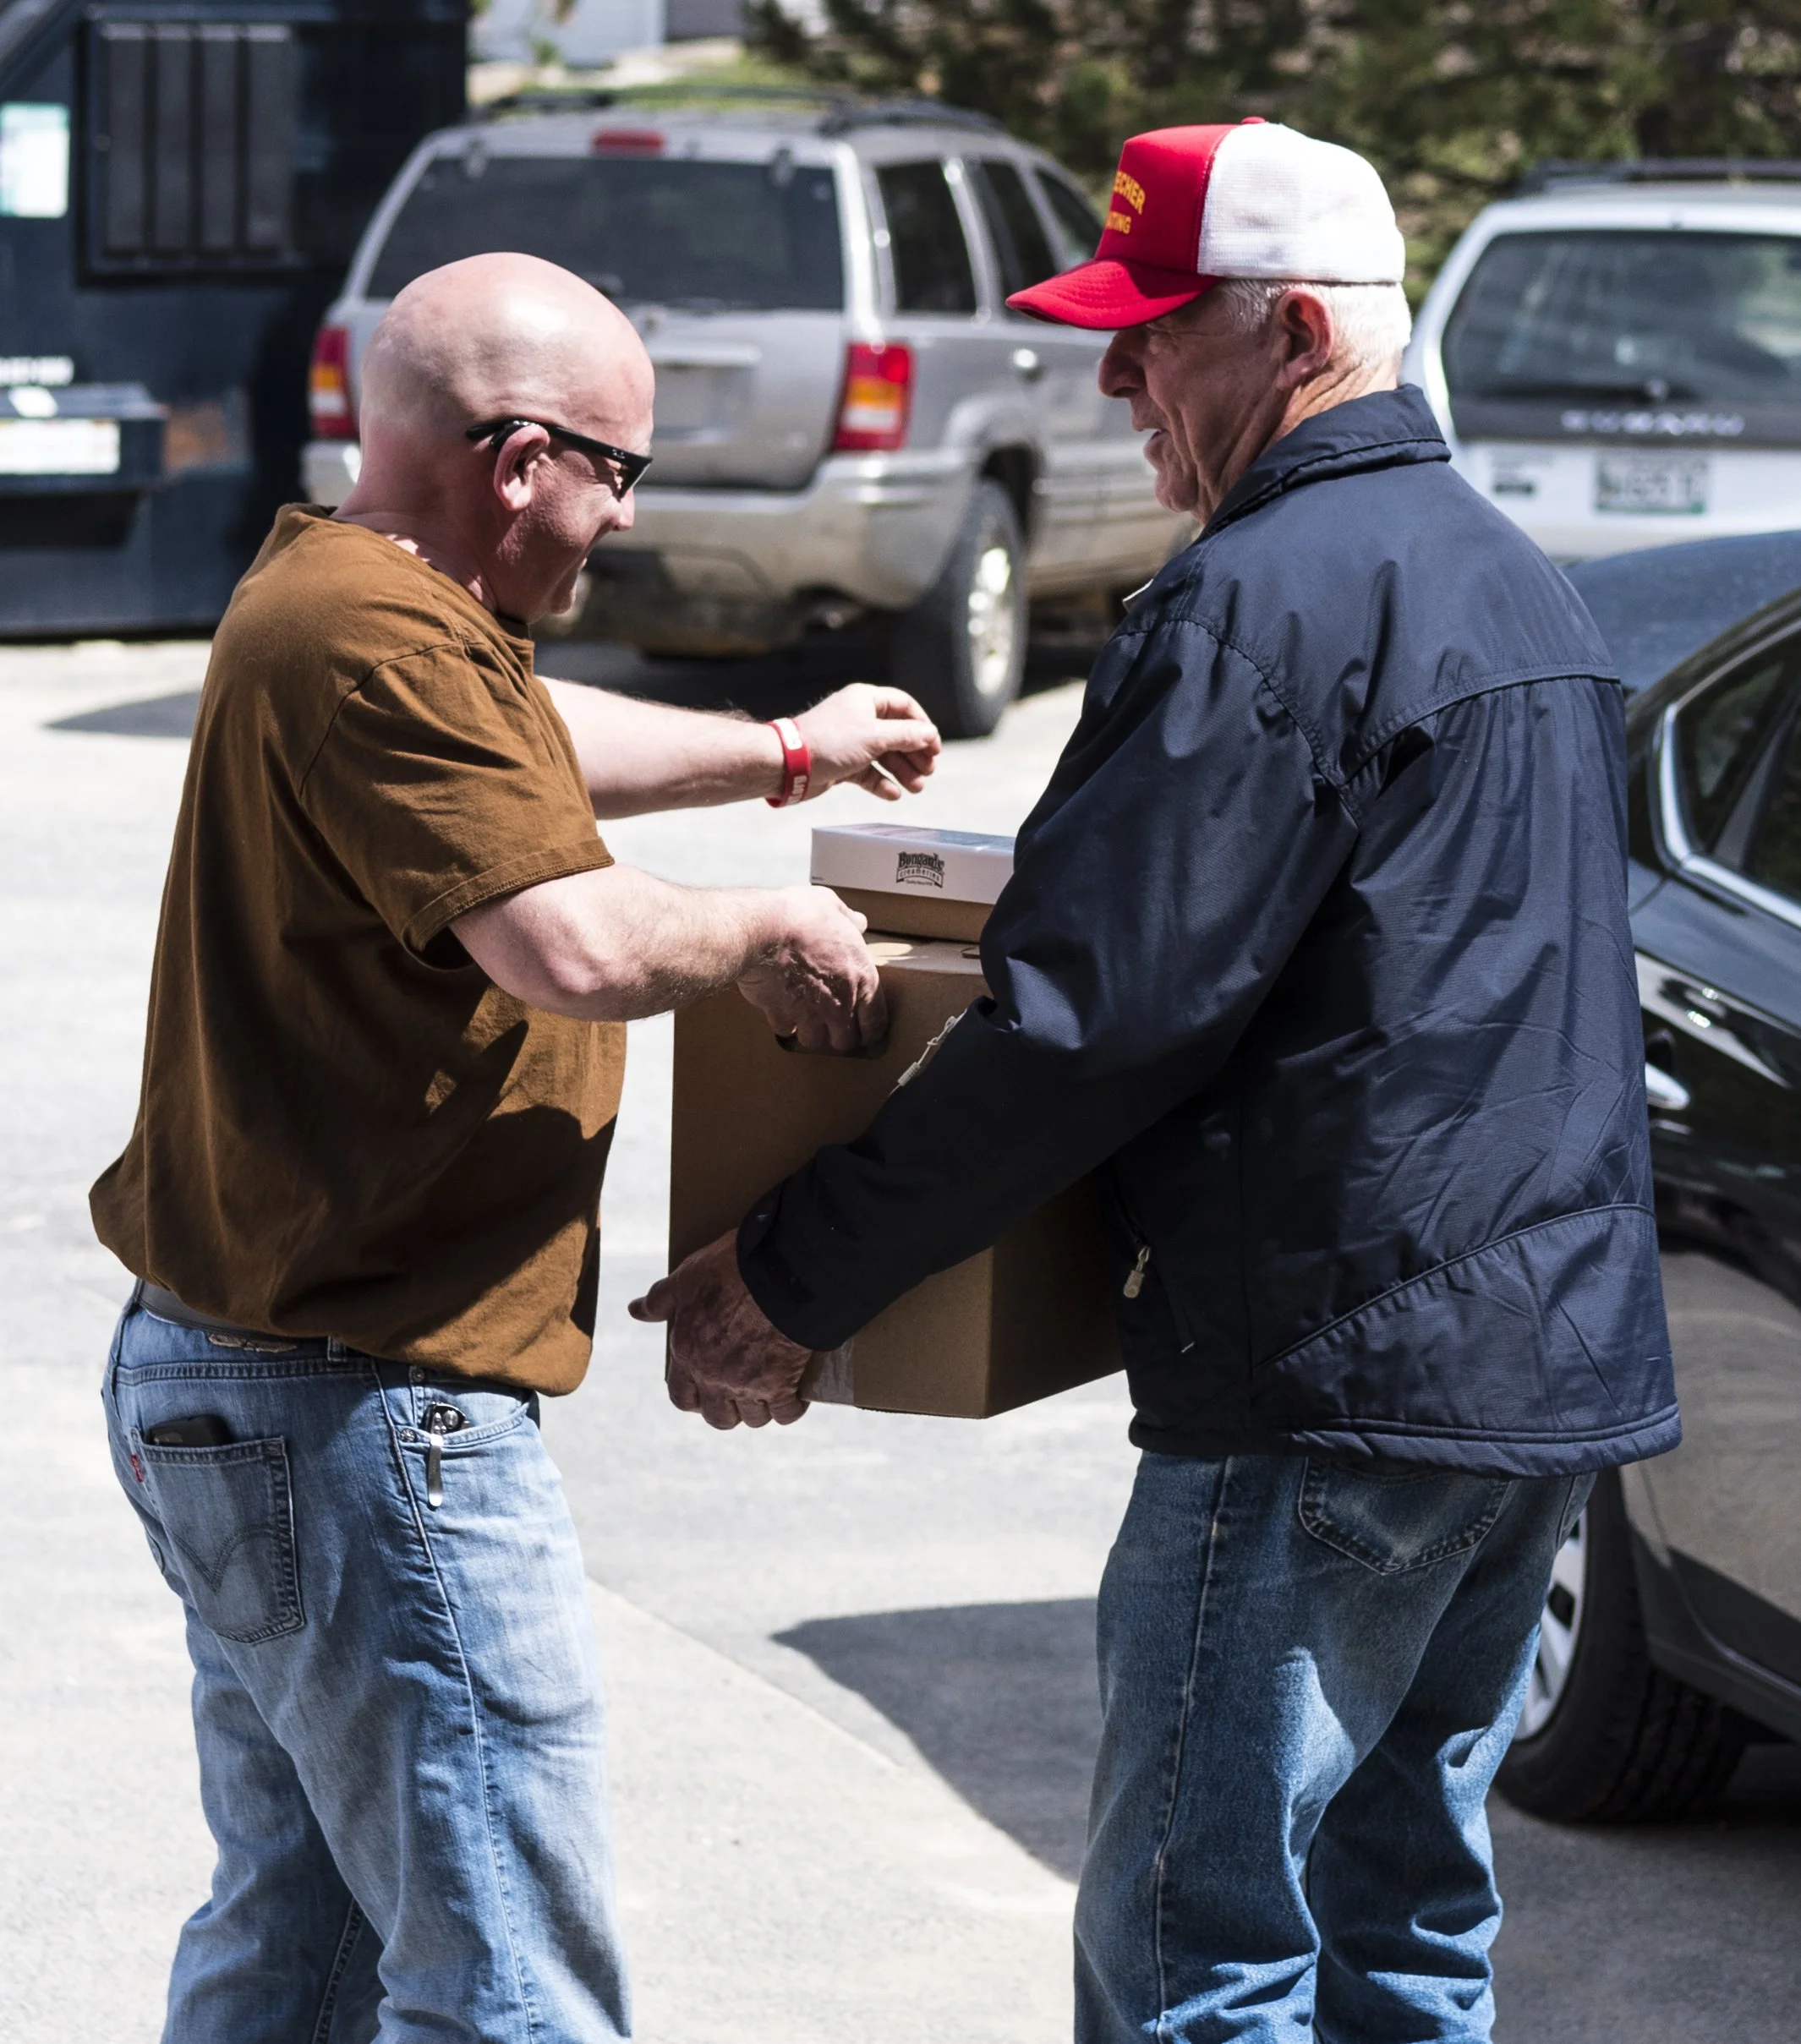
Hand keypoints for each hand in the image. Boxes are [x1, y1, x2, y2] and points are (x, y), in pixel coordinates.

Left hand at [630, 1232, 811, 1429]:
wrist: (780, 1271)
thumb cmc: (730, 1269)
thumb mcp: (686, 1278)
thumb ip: (660, 1300)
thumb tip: (634, 1310)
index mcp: (688, 1354)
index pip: (682, 1396)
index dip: (695, 1397)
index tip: (707, 1390)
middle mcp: (714, 1376)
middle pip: (718, 1418)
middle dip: (729, 1410)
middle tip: (741, 1394)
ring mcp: (749, 1384)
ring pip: (754, 1418)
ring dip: (761, 1409)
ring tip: (771, 1393)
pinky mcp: (782, 1384)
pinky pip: (787, 1413)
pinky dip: (792, 1407)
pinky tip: (795, 1394)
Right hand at [738, 886, 885, 1051]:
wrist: (766, 931)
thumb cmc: (802, 916)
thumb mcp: (832, 906)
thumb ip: (849, 918)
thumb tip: (859, 921)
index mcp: (862, 979)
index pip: (876, 1022)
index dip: (871, 1031)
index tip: (866, 1032)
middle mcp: (840, 1004)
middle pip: (845, 1040)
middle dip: (838, 1034)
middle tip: (831, 1024)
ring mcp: (811, 1014)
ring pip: (814, 1041)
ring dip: (810, 1032)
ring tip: (804, 1018)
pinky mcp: (782, 1015)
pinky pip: (785, 1029)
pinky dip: (783, 1023)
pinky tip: (780, 1009)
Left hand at [795, 683, 939, 800]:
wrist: (789, 765)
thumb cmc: (829, 743)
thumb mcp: (875, 737)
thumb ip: (906, 736)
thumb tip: (930, 734)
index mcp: (866, 700)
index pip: (904, 706)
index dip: (922, 726)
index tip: (934, 747)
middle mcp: (859, 718)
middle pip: (897, 733)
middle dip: (914, 753)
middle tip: (928, 772)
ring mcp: (850, 742)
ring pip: (884, 755)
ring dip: (902, 771)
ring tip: (916, 788)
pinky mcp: (842, 763)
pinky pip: (868, 772)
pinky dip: (881, 782)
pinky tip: (893, 794)